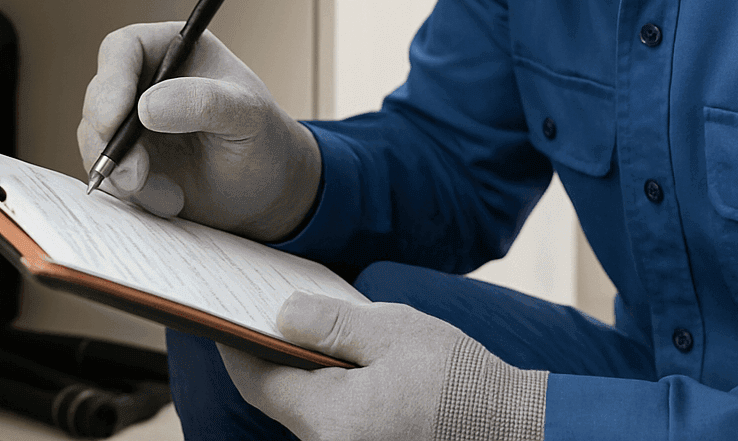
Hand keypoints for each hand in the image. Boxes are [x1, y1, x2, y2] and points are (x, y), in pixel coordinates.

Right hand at [77, 22, 320, 240]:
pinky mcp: (127, 159)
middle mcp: (145, 81)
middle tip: (137, 174)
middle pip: (99, 97)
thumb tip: (147, 107)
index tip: (114, 120)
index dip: (111, 80)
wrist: (265, 192)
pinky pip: (105, 172)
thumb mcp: (247, 115)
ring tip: (170, 194)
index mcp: (175, 50)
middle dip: (109, 140)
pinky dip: (129, 192)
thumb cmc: (261, 139)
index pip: (124, 48)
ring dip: (121, 172)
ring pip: (93, 139)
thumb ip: (205, 103)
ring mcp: (131, 122)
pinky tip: (170, 200)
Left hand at [220, 294, 547, 440]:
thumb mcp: (393, 333)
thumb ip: (331, 324)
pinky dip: (326, 390)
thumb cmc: (458, 380)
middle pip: (279, 398)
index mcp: (329, 419)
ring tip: (304, 327)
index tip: (223, 313)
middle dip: (269, 354)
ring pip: (305, 409)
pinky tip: (339, 360)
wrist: (514, 429)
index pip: (257, 381)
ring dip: (300, 372)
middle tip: (262, 309)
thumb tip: (280, 315)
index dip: (236, 345)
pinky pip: (331, 420)